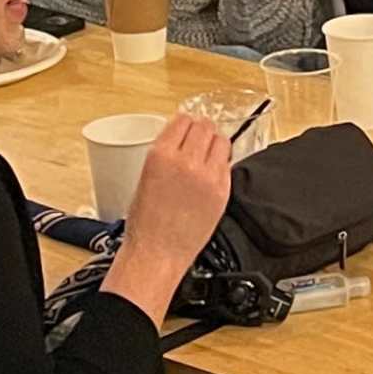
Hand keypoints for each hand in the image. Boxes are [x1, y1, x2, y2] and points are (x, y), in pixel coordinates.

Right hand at [101, 111, 235, 319]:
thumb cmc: (144, 223)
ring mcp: (208, 176)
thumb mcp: (144, 177)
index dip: (185, 123)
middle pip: (205, 126)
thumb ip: (165, 155)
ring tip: (209, 152)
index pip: (183, 120)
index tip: (187, 127)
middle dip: (201, 130)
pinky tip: (213, 171)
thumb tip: (180, 142)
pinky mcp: (223, 191)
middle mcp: (187, 161)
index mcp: (161, 155)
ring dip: (215, 143)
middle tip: (200, 137)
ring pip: (221, 141)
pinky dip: (221, 164)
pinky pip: (228, 164)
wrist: (158, 253)